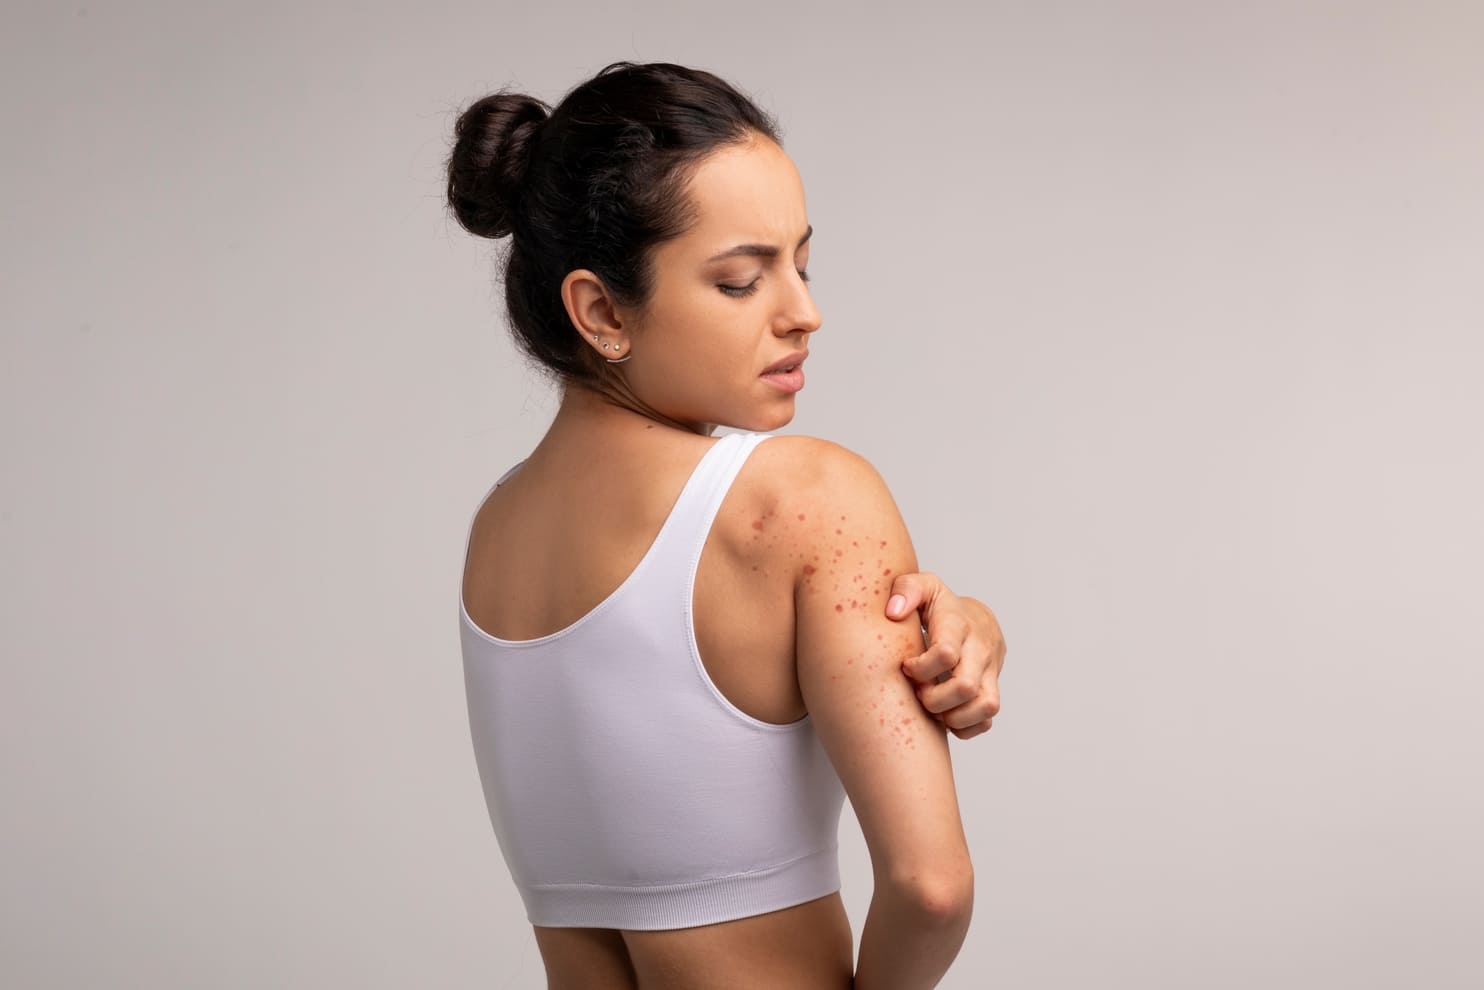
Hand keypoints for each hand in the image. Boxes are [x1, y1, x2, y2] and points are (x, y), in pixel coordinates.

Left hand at [885, 572, 1006, 739]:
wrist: (974, 618)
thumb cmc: (938, 606)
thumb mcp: (922, 587)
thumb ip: (905, 590)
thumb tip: (893, 612)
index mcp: (959, 625)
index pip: (946, 653)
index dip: (921, 668)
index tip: (907, 666)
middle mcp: (980, 650)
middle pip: (965, 687)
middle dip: (934, 698)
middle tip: (919, 691)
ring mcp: (990, 673)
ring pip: (984, 707)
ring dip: (952, 717)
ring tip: (932, 707)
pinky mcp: (992, 691)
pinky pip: (986, 721)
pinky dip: (963, 727)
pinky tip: (944, 714)